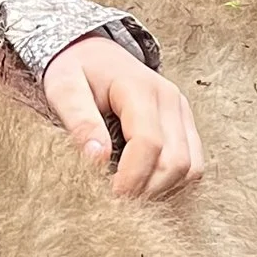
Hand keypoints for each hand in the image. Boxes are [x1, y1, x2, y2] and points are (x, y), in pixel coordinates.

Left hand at [41, 34, 204, 200]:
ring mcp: (182, 112)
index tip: (109, 199)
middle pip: (175, 161)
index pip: (148, 143)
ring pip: (191, 167)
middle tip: (116, 206)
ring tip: (130, 196)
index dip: (132, 178)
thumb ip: (80, 122)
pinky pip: (193, 164)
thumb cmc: (75, 70)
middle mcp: (170, 99)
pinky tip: (145, 185)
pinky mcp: (185, 124)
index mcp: (140, 88)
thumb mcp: (64, 89)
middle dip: (147, 190)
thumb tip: (97, 159)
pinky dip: (173, 182)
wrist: (92, 51)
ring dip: (163, 190)